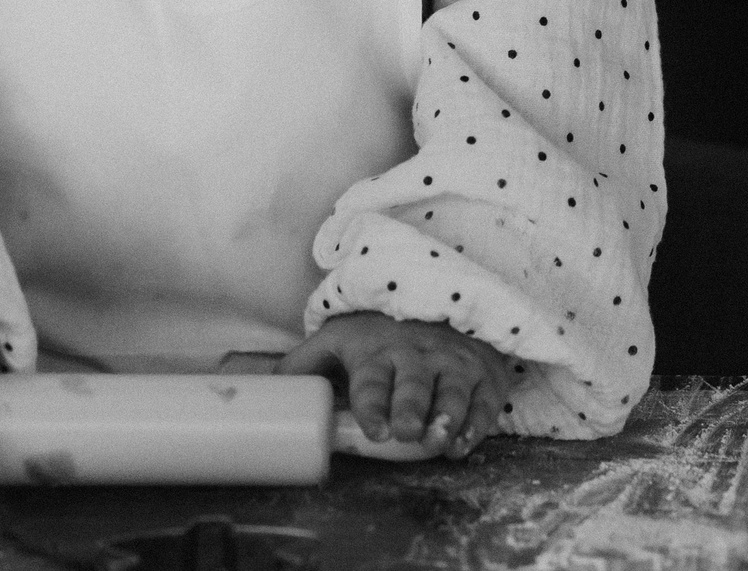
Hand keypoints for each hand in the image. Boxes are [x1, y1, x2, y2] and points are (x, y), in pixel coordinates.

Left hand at [277, 311, 512, 456]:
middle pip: (414, 385)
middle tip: (406, 432)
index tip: (374, 429)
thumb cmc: (380, 332)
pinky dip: (476, 423)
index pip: (373, 381)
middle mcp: (418, 358)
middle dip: (411, 408)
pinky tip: (463, 443)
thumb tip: (263, 389)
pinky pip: (484, 400)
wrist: (439, 304)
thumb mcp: (339, 338)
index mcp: (378, 353)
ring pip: (453, 391)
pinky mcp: (484, 373)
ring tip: (438, 440)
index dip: (373, 405)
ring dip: (447, 416)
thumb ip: (304, 363)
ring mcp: (454, 364)